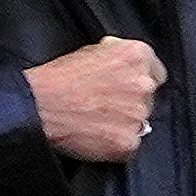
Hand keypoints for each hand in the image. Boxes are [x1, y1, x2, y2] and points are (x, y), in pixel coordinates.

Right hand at [24, 36, 166, 162]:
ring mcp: (138, 115)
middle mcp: (143, 84)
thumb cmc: (59, 78)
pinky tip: (95, 134)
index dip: (138, 81)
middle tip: (104, 105)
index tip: (126, 87)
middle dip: (130, 102)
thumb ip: (117, 55)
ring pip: (140, 123)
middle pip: (149, 98)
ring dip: (123, 123)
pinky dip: (115, 144)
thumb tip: (123, 62)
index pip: (156, 73)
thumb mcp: (92, 50)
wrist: (39, 104)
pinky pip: (129, 145)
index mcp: (137, 56)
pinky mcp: (128, 142)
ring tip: (96, 120)